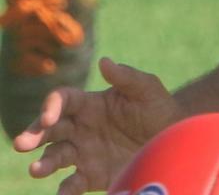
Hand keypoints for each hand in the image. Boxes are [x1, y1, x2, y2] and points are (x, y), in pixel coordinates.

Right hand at [13, 57, 183, 194]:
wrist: (171, 137)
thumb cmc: (158, 108)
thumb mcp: (146, 88)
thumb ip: (126, 76)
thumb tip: (104, 62)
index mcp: (89, 105)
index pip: (62, 102)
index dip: (51, 107)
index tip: (49, 117)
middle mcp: (80, 129)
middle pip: (49, 131)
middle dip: (33, 135)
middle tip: (22, 143)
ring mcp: (84, 153)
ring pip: (54, 157)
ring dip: (43, 163)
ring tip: (37, 169)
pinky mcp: (92, 175)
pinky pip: (73, 184)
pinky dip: (65, 190)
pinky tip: (63, 193)